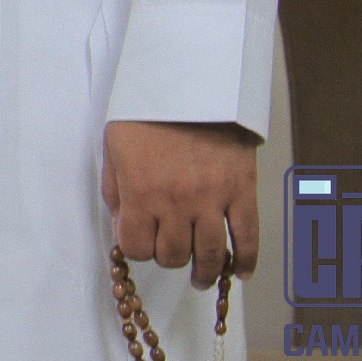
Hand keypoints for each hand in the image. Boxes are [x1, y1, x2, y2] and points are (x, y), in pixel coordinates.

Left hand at [103, 119, 260, 287]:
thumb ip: (116, 192)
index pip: (136, 248)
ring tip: (200, 277)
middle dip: (166, 256)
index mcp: (141, 192)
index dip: (135, 247)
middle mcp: (177, 203)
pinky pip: (248, 237)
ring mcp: (212, 199)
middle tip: (169, 250)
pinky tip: (240, 273)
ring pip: (209, 255)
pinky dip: (246, 261)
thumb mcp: (114, 148)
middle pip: (172, 255)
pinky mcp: (242, 191)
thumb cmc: (146, 112)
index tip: (139, 241)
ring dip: (204, 272)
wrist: (189, 84)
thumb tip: (123, 229)